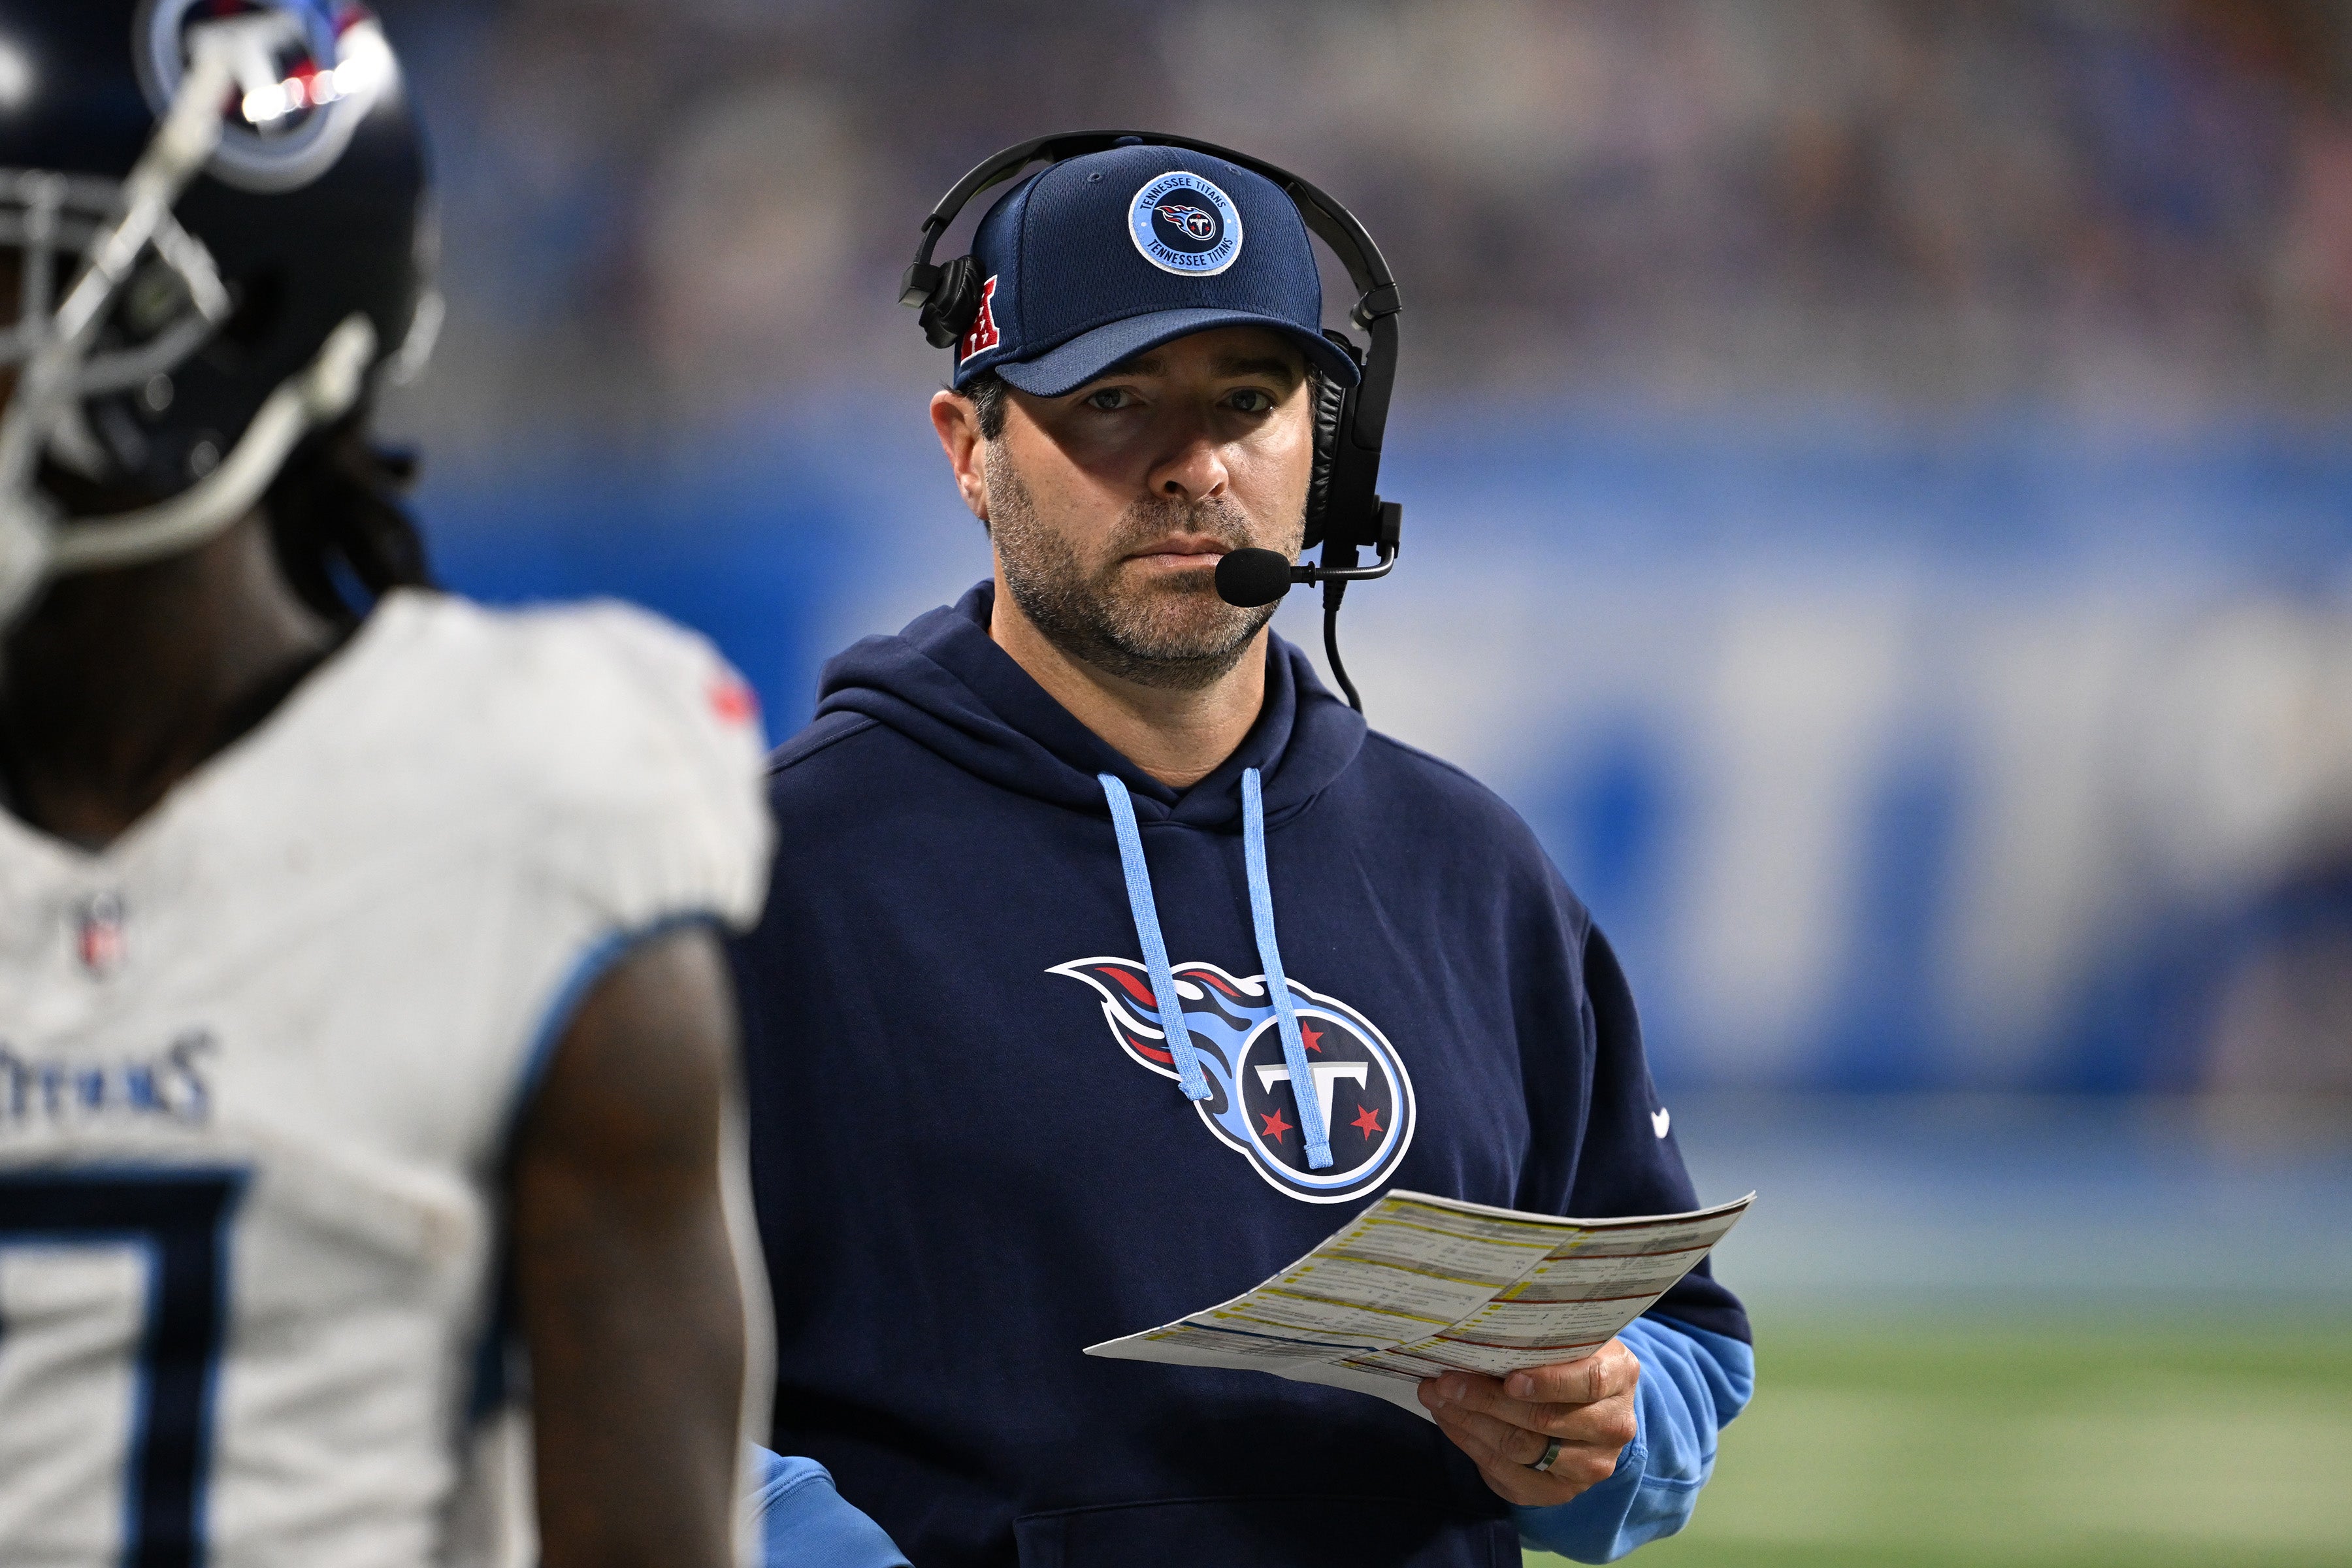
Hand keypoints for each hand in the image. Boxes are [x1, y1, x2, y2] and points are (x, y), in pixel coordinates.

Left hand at [1416, 1339, 1640, 1506]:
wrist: (1593, 1406)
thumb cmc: (1572, 1359)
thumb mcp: (1571, 1338)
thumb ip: (1543, 1338)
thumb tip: (1481, 1332)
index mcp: (1619, 1376)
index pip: (1588, 1381)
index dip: (1548, 1382)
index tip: (1509, 1378)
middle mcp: (1613, 1426)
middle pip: (1545, 1420)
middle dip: (1487, 1399)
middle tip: (1445, 1381)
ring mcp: (1589, 1465)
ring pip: (1522, 1449)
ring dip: (1471, 1422)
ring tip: (1436, 1398)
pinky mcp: (1560, 1491)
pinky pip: (1509, 1475)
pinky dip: (1472, 1446)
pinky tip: (1450, 1421)